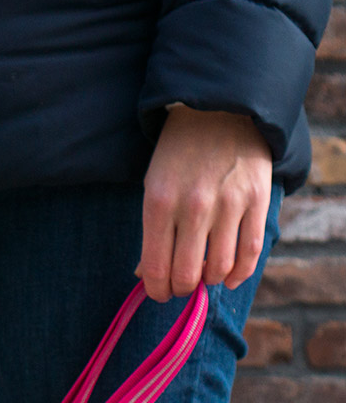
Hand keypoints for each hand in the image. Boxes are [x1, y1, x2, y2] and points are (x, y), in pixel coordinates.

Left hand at [137, 106, 272, 301]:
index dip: (156, 289)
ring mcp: (229, 203)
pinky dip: (240, 273)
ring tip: (204, 274)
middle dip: (181, 289)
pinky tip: (230, 277)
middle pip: (187, 275)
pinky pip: (251, 252)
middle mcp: (193, 206)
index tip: (159, 292)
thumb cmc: (178, 154)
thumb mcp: (152, 186)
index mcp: (158, 203)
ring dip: (210, 280)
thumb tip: (146, 275)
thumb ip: (151, 230)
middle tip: (180, 285)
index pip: (155, 267)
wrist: (220, 110)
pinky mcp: (258, 199)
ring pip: (220, 268)